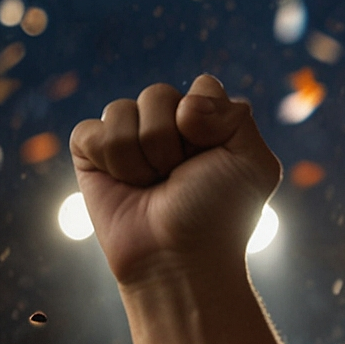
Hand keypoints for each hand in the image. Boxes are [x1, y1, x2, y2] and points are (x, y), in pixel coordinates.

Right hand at [70, 75, 280, 288]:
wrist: (178, 257)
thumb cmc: (219, 214)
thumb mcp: (253, 165)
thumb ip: (235, 115)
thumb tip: (185, 103)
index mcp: (209, 122)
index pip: (201, 86)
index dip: (205, 122)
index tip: (213, 157)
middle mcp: (169, 123)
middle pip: (158, 94)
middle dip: (170, 141)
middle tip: (179, 177)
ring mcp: (129, 135)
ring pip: (121, 110)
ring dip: (142, 156)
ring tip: (153, 185)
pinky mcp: (92, 151)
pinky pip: (91, 131)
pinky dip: (111, 161)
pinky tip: (125, 185)